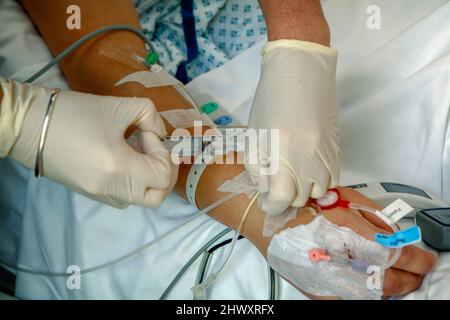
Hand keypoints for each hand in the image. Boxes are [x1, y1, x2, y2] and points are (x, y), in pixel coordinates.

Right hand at [4, 78, 176, 207]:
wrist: (29, 125)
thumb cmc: (74, 113)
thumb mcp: (119, 106)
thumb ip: (150, 116)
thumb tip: (160, 133)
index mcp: (119, 169)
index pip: (162, 175)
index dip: (163, 153)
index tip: (147, 133)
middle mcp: (111, 190)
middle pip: (156, 197)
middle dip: (163, 173)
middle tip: (153, 149)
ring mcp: (99, 195)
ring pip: (139, 199)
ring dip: (147, 178)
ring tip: (135, 151)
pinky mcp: (89, 193)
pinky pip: (121, 197)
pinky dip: (131, 182)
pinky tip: (121, 158)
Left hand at [246, 39, 340, 214]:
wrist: (301, 74)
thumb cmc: (271, 102)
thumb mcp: (255, 136)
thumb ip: (257, 169)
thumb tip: (266, 192)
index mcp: (283, 154)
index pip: (281, 199)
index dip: (272, 206)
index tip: (267, 202)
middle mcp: (309, 160)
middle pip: (301, 198)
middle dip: (286, 198)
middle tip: (276, 186)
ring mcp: (327, 155)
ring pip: (320, 192)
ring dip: (304, 191)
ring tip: (293, 179)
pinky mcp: (337, 149)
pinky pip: (333, 179)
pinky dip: (320, 182)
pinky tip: (308, 171)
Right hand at [309, 188, 435, 297]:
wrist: (269, 219)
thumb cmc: (307, 205)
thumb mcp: (348, 201)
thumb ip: (376, 221)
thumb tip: (397, 240)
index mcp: (352, 240)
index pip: (397, 257)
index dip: (417, 260)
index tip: (425, 260)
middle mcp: (340, 265)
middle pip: (389, 283)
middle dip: (408, 278)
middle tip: (415, 271)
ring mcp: (328, 284)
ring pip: (372, 296)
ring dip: (387, 287)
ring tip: (392, 275)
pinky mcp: (318, 293)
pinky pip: (351, 298)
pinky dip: (363, 291)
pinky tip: (363, 280)